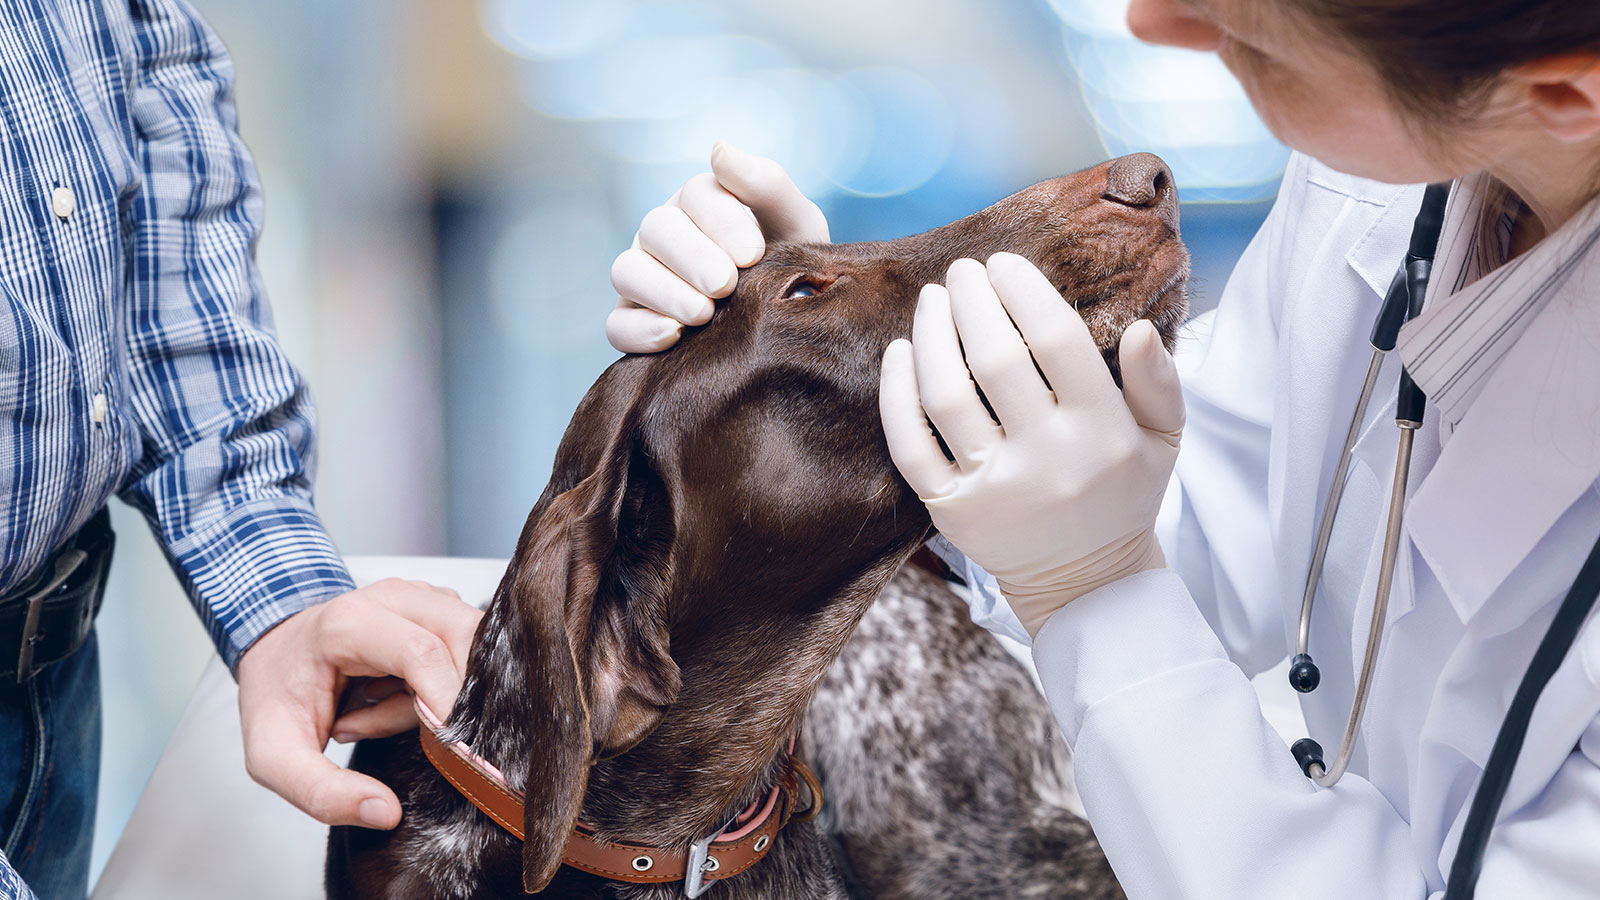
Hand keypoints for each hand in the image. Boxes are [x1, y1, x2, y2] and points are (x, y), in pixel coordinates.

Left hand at [235, 579, 482, 827]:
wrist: (273, 649)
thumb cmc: (276, 695)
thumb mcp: (274, 758)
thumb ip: (322, 792)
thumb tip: (386, 812)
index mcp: (348, 623)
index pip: (423, 653)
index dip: (449, 704)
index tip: (455, 753)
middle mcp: (392, 598)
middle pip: (463, 638)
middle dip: (455, 698)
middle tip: (412, 736)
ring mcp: (420, 597)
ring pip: (473, 642)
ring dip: (448, 691)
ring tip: (387, 712)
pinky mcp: (438, 607)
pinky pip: (469, 645)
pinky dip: (448, 682)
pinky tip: (402, 696)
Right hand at [607, 141, 828, 352]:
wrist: (789, 321)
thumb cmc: (790, 263)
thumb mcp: (796, 223)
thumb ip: (766, 185)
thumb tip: (719, 149)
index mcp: (701, 201)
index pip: (696, 194)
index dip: (721, 222)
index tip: (753, 255)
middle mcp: (664, 234)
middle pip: (655, 229)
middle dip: (692, 257)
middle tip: (726, 285)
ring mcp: (644, 277)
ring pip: (626, 272)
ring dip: (664, 291)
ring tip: (704, 314)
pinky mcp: (634, 322)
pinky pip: (617, 325)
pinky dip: (640, 330)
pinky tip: (675, 336)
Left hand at [878, 253, 1182, 636]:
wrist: (1085, 583)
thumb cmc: (1121, 494)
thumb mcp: (1163, 441)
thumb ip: (1159, 383)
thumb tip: (1139, 329)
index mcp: (1102, 432)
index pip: (1057, 340)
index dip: (1023, 291)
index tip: (1003, 264)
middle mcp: (1046, 460)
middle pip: (995, 358)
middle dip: (972, 300)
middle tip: (962, 271)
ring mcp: (993, 488)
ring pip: (945, 396)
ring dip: (931, 336)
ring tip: (931, 300)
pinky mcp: (951, 512)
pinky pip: (910, 446)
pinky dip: (897, 395)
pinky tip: (900, 353)